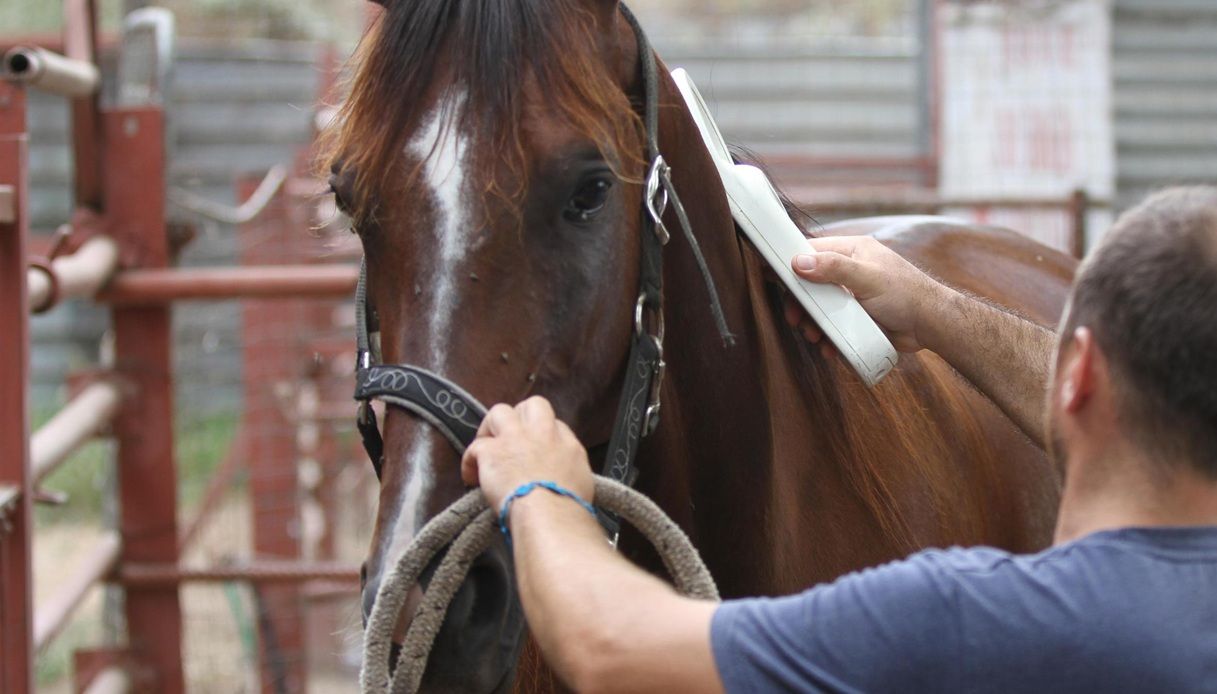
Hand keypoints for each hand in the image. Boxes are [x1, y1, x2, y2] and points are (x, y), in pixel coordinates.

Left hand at [460, 397, 593, 511]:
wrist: (550, 515)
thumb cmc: (568, 509)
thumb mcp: (583, 485)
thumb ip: (570, 471)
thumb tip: (560, 476)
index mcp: (566, 444)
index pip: (554, 424)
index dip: (541, 434)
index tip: (534, 450)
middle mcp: (542, 434)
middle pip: (532, 405)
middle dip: (520, 416)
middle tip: (511, 436)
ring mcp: (515, 438)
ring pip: (499, 412)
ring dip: (491, 427)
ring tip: (487, 447)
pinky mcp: (491, 451)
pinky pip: (474, 447)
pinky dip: (470, 461)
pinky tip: (471, 477)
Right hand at [784, 235, 942, 353]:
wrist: (931, 325)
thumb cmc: (906, 294)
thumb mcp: (867, 277)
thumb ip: (834, 267)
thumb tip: (798, 261)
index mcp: (852, 251)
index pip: (813, 250)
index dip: (792, 262)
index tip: (774, 276)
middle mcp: (849, 272)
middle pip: (811, 283)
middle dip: (801, 302)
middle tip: (796, 318)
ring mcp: (851, 296)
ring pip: (819, 307)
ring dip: (812, 323)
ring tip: (814, 336)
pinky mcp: (855, 318)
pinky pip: (832, 325)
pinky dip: (827, 337)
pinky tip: (828, 347)